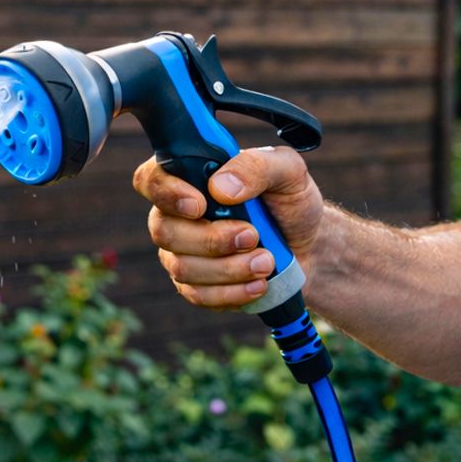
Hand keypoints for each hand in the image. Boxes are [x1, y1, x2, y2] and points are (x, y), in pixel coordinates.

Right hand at [132, 146, 323, 310]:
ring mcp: (181, 251)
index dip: (166, 193)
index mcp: (191, 176)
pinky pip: (197, 295)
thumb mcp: (288, 171)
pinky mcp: (195, 284)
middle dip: (211, 239)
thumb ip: (256, 166)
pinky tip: (258, 284)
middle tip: (253, 236)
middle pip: (164, 230)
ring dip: (228, 269)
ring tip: (267, 263)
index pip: (151, 179)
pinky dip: (231, 293)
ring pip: (182, 267)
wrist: (309, 246)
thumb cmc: (291, 201)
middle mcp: (176, 213)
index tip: (201, 205)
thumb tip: (220, 189)